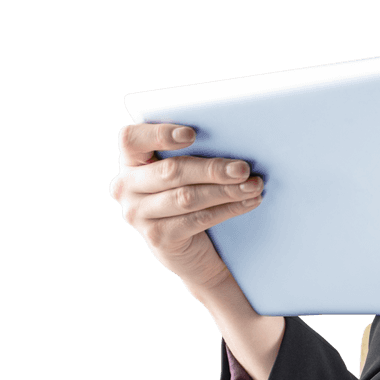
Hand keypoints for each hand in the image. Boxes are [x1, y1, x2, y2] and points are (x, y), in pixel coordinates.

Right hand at [109, 123, 263, 290]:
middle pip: (170, 171)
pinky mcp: (157, 237)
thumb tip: (234, 139)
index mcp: (131, 160)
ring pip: (186, 197)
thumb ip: (195, 152)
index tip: (191, 134)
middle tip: (243, 168)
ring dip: (226, 191)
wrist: (192, 245)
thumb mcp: (187, 170)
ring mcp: (138, 214)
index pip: (132, 140)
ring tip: (253, 185)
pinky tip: (249, 202)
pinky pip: (196, 219)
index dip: (159, 134)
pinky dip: (228, 209)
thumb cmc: (192, 191)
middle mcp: (126, 186)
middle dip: (211, 169)